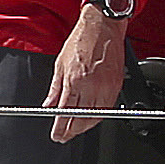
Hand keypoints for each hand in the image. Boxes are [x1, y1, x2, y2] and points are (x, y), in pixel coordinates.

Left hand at [43, 13, 126, 140]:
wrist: (102, 27)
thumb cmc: (81, 40)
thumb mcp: (60, 64)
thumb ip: (55, 88)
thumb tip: (48, 104)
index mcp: (74, 80)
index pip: (66, 112)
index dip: (60, 128)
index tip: (57, 135)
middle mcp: (91, 86)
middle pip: (82, 119)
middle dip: (72, 131)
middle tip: (65, 136)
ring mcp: (106, 87)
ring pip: (96, 117)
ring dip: (85, 127)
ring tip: (76, 130)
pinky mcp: (116, 85)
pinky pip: (107, 108)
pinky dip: (98, 117)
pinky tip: (91, 118)